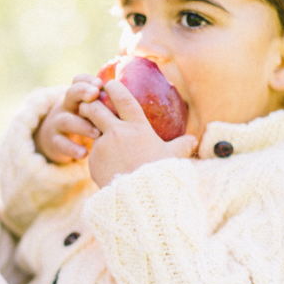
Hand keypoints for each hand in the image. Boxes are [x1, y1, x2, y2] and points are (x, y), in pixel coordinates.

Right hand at [34, 77, 101, 163]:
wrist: (59, 141)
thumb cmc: (86, 123)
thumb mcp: (93, 111)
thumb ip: (107, 105)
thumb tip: (134, 98)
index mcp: (78, 97)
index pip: (79, 81)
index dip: (87, 81)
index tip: (100, 84)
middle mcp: (66, 106)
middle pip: (70, 94)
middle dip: (82, 92)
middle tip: (95, 95)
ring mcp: (58, 123)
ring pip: (66, 120)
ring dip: (81, 125)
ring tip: (98, 133)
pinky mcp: (54, 141)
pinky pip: (60, 143)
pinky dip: (72, 148)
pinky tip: (85, 153)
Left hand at [78, 79, 197, 188]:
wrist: (141, 199)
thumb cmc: (160, 175)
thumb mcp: (174, 158)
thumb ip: (182, 146)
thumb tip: (194, 141)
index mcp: (137, 127)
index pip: (122, 99)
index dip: (114, 88)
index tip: (108, 84)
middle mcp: (117, 132)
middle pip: (95, 109)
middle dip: (89, 105)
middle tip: (88, 104)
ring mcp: (103, 146)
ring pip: (91, 132)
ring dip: (90, 130)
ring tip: (93, 134)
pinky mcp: (94, 161)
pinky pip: (94, 154)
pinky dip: (98, 156)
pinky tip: (107, 165)